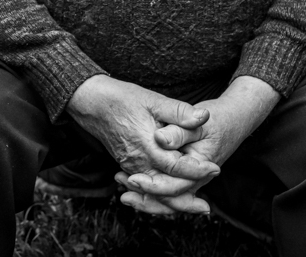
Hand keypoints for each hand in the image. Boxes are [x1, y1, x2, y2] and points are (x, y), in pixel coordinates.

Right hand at [67, 74, 219, 214]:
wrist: (91, 103)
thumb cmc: (121, 99)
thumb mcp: (152, 100)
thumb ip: (178, 111)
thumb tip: (204, 116)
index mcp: (147, 146)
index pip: (177, 168)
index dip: (198, 170)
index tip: (215, 168)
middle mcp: (138, 162)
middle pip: (165, 190)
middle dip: (186, 201)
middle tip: (206, 207)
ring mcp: (130, 166)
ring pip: (153, 193)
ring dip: (172, 202)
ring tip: (192, 207)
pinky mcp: (126, 165)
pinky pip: (143, 188)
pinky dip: (157, 197)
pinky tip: (169, 198)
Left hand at [117, 76, 280, 214]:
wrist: (234, 121)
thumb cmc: (217, 120)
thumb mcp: (199, 122)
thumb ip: (179, 131)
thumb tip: (160, 138)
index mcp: (200, 168)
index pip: (175, 187)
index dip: (153, 186)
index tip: (132, 178)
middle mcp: (197, 179)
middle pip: (170, 199)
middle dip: (145, 199)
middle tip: (121, 188)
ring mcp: (192, 179)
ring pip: (168, 198)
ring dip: (145, 198)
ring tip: (121, 190)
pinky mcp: (186, 175)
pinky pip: (169, 190)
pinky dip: (151, 191)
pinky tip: (130, 182)